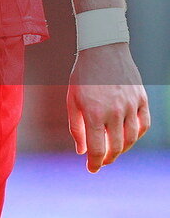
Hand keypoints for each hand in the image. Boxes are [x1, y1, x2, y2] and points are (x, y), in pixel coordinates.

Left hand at [66, 43, 150, 171]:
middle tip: (102, 161)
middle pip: (115, 147)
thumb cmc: (83, 74)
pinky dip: (137, 134)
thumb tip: (80, 151)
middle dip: (108, 158)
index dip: (95, 163)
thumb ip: (76, 127)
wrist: (102, 48)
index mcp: (93, 112)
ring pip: (131, 138)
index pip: (97, 149)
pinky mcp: (141, 98)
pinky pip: (144, 124)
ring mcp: (130, 105)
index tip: (92, 169)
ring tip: (113, 150)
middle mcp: (114, 111)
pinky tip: (128, 136)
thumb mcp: (72, 99)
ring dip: (122, 149)